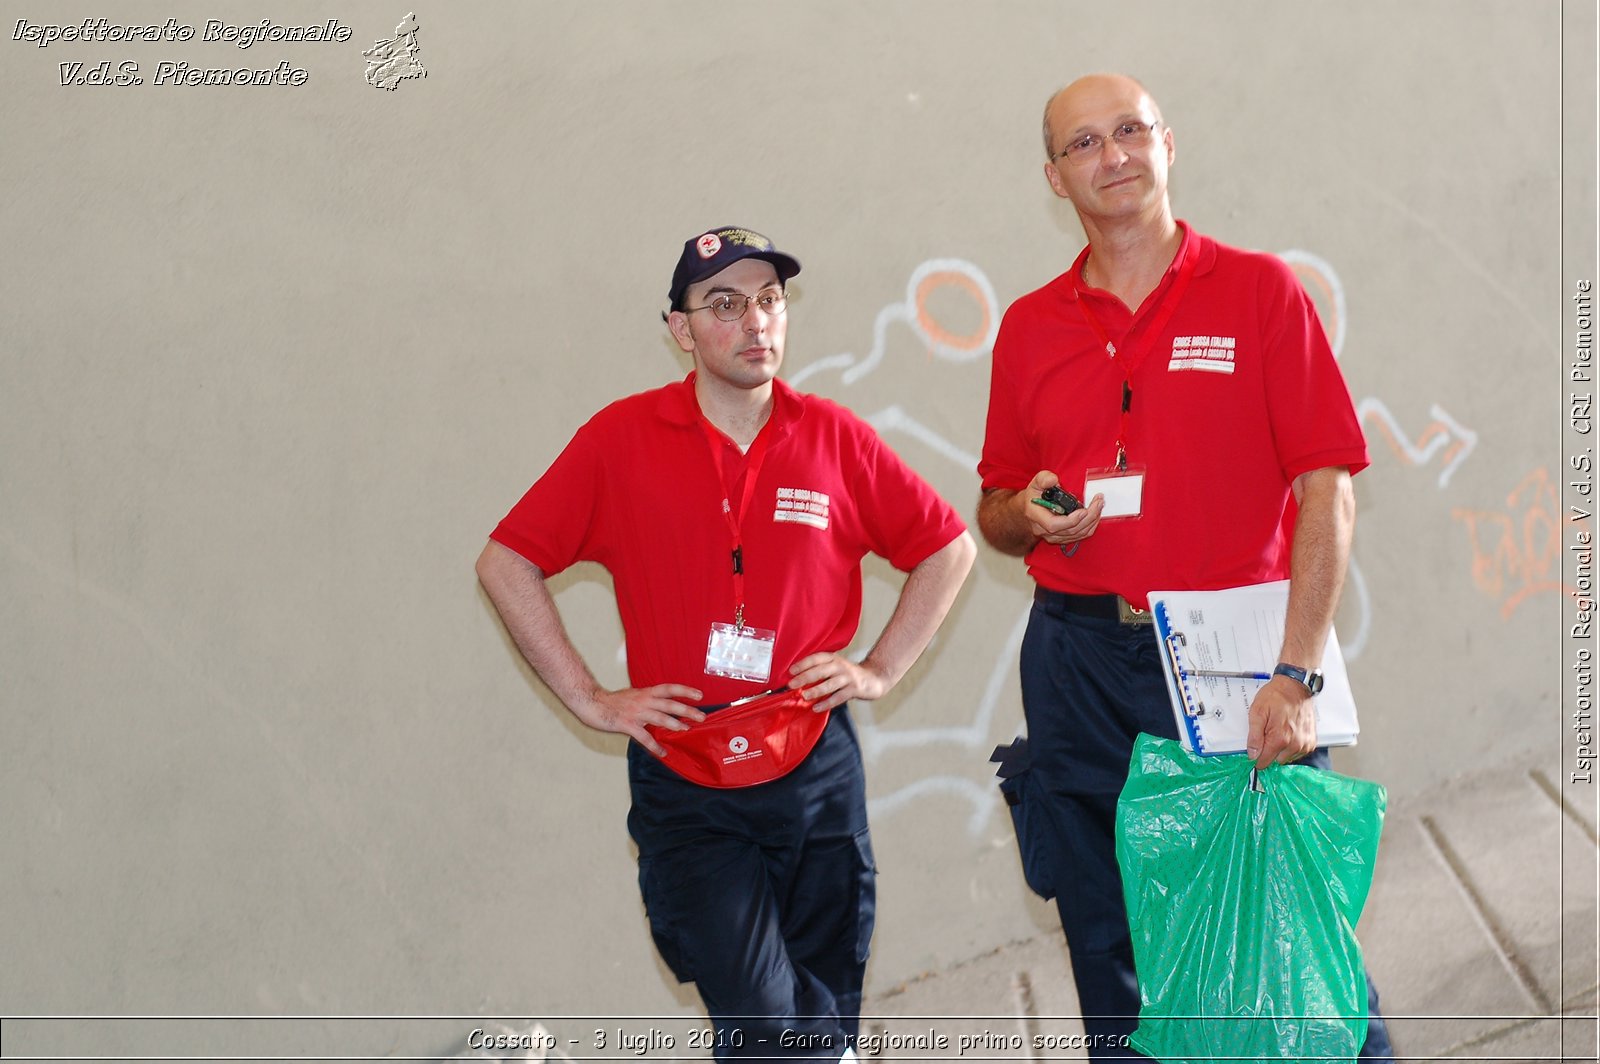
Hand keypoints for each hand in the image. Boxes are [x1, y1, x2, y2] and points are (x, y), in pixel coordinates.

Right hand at [571, 684, 703, 757]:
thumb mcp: (633, 694)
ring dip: (674, 724)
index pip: (669, 688)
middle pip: (669, 704)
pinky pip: (644, 737)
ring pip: (660, 718)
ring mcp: (636, 712)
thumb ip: (647, 699)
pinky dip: (654, 746)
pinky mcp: (627, 724)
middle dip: (687, 710)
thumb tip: (661, 705)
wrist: (593, 704)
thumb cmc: (612, 701)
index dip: (685, 690)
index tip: (700, 695)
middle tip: (701, 716)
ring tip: (686, 730)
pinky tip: (662, 752)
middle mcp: (643, 700)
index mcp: (645, 692)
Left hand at [788, 653, 889, 712]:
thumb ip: (820, 669)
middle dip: (805, 677)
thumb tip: (797, 678)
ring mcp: (848, 678)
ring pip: (829, 684)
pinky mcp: (854, 689)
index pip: (816, 658)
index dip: (803, 664)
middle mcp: (840, 666)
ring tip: (804, 696)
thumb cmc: (849, 674)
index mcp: (833, 659)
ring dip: (815, 690)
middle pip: (821, 671)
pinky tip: (817, 708)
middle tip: (792, 685)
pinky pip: (839, 697)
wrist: (874, 678)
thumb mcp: (836, 666)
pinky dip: (827, 703)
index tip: (791, 671)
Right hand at [1020, 471, 1103, 548]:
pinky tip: (1095, 515)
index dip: (1071, 520)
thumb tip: (1053, 480)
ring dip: (1092, 521)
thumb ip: (1044, 479)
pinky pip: (1079, 536)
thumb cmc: (1033, 496)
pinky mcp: (1061, 538)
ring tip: (1099, 506)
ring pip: (1077, 534)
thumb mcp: (1035, 483)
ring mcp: (1053, 536)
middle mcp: (1044, 530)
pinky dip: (1090, 527)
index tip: (1083, 510)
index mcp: (1036, 516)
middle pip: (1070, 530)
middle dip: (1088, 517)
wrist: (1029, 508)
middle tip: (1098, 502)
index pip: (1053, 525)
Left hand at [1245, 676, 1317, 768]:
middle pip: (1275, 760)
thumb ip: (1254, 736)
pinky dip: (1292, 746)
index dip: (1256, 756)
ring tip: (1279, 730)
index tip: (1254, 751)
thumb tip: (1252, 754)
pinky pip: (1297, 752)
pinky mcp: (1311, 741)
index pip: (1264, 761)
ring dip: (1281, 749)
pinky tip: (1289, 732)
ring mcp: (1304, 744)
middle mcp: (1294, 744)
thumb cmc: (1277, 696)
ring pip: (1286, 757)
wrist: (1295, 686)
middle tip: (1268, 733)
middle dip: (1269, 750)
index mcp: (1279, 738)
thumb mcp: (1257, 712)